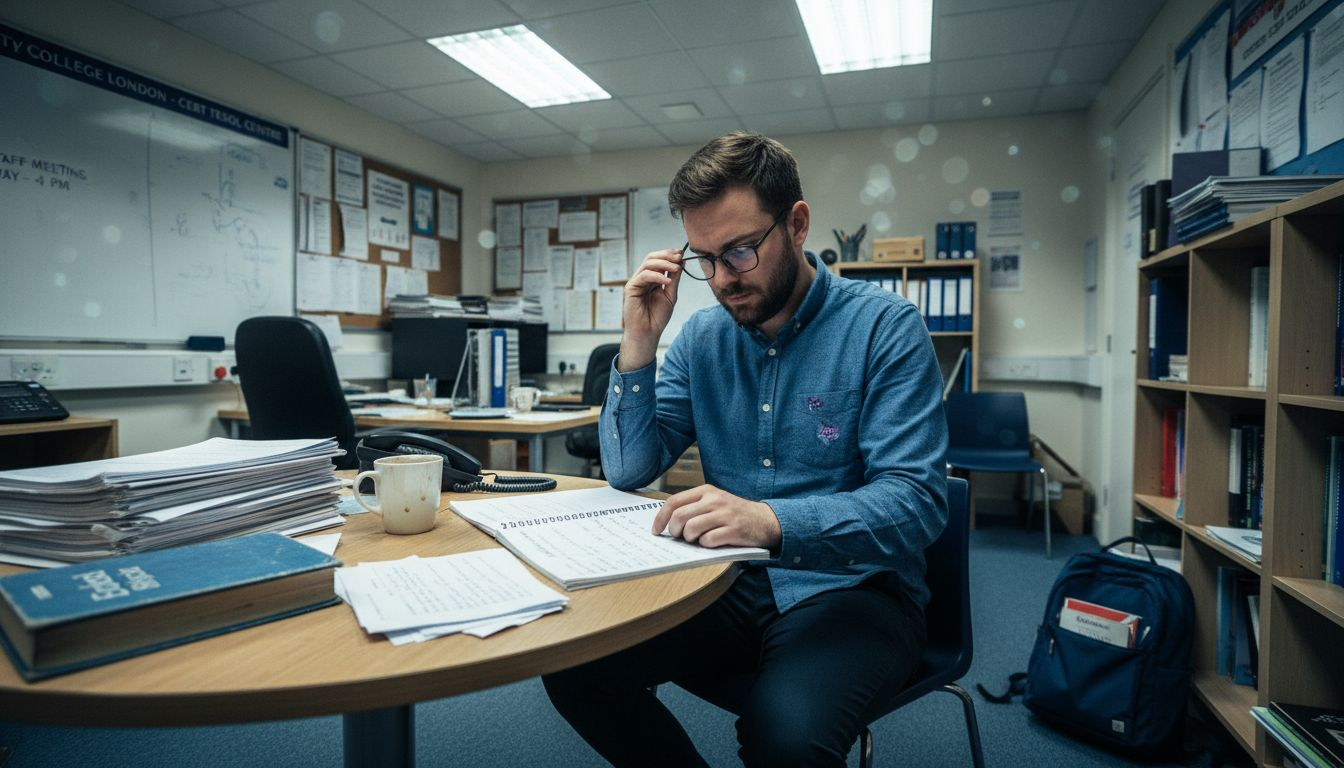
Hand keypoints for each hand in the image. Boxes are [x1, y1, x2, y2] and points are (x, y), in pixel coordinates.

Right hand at [619, 248, 683, 370]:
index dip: (670, 255)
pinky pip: (644, 275)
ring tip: (676, 268)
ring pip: (648, 263)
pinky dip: (657, 276)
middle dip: (666, 255)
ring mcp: (636, 282)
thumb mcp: (670, 295)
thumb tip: (681, 262)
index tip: (682, 254)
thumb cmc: (657, 317)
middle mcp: (643, 278)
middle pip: (651, 257)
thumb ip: (674, 279)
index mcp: (652, 279)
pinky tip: (667, 281)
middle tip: (679, 257)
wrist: (648, 333)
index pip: (659, 260)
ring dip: (664, 263)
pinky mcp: (630, 288)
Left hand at [652, 484, 781, 549]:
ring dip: (689, 539)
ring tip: (696, 540)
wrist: (765, 520)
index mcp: (706, 491)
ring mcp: (724, 514)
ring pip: (691, 529)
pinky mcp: (733, 530)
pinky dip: (705, 545)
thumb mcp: (714, 502)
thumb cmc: (734, 514)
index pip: (674, 502)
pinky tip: (712, 543)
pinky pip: (708, 540)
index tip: (656, 530)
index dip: (660, 518)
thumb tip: (667, 522)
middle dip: (674, 531)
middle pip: (679, 516)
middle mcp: (714, 500)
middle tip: (678, 537)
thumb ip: (694, 507)